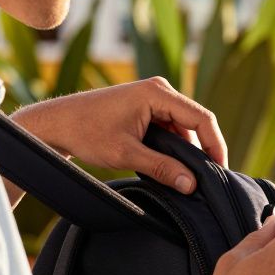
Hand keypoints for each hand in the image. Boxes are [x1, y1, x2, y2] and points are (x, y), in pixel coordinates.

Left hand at [10, 77, 226, 194]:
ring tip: (184, 175)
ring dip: (185, 150)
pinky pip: (170, 127)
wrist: (54, 124)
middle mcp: (159, 90)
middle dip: (202, 150)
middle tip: (205, 178)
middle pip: (196, 122)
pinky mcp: (146, 107)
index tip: (220, 170)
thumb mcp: (126, 154)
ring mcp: (153, 97)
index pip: (202, 119)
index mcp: (157, 93)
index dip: (216, 145)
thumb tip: (192, 184)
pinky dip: (173, 146)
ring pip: (183, 127)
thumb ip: (162, 168)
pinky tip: (169, 164)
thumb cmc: (85, 133)